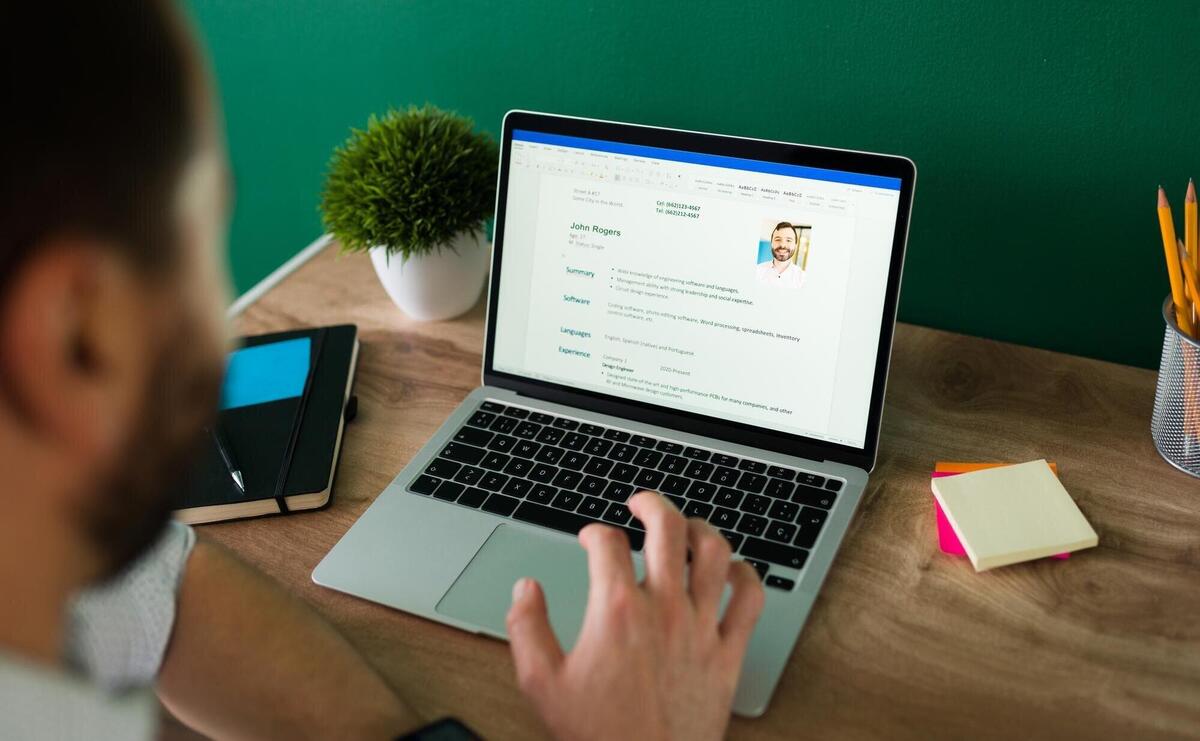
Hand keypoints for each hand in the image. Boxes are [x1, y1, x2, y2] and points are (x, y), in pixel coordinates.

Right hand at [506, 491, 764, 740]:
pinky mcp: (728, 653)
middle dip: (650, 504)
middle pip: (667, 528)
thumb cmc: (599, 736)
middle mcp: (664, 609)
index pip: (607, 543)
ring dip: (700, 528)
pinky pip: (750, 599)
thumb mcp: (541, 684)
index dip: (593, 532)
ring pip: (715, 552)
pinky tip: (733, 569)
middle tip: (640, 502)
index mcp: (617, 610)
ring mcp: (701, 628)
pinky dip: (746, 574)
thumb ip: (526, 628)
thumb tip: (526, 589)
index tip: (589, 538)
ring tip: (686, 526)